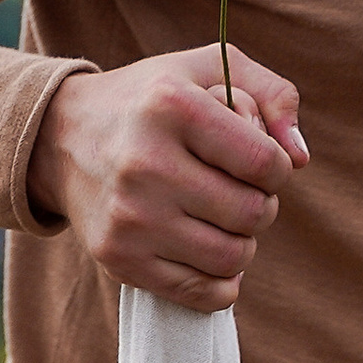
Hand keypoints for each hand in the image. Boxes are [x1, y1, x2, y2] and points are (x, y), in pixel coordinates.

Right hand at [27, 46, 306, 310]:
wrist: (62, 141)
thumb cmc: (151, 101)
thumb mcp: (207, 69)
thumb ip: (272, 94)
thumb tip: (301, 160)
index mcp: (171, 107)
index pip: (265, 162)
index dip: (278, 168)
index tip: (262, 164)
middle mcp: (146, 164)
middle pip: (251, 214)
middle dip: (262, 207)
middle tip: (242, 194)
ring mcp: (130, 219)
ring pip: (231, 258)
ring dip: (243, 245)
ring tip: (226, 223)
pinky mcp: (120, 259)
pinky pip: (201, 293)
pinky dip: (221, 283)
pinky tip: (211, 255)